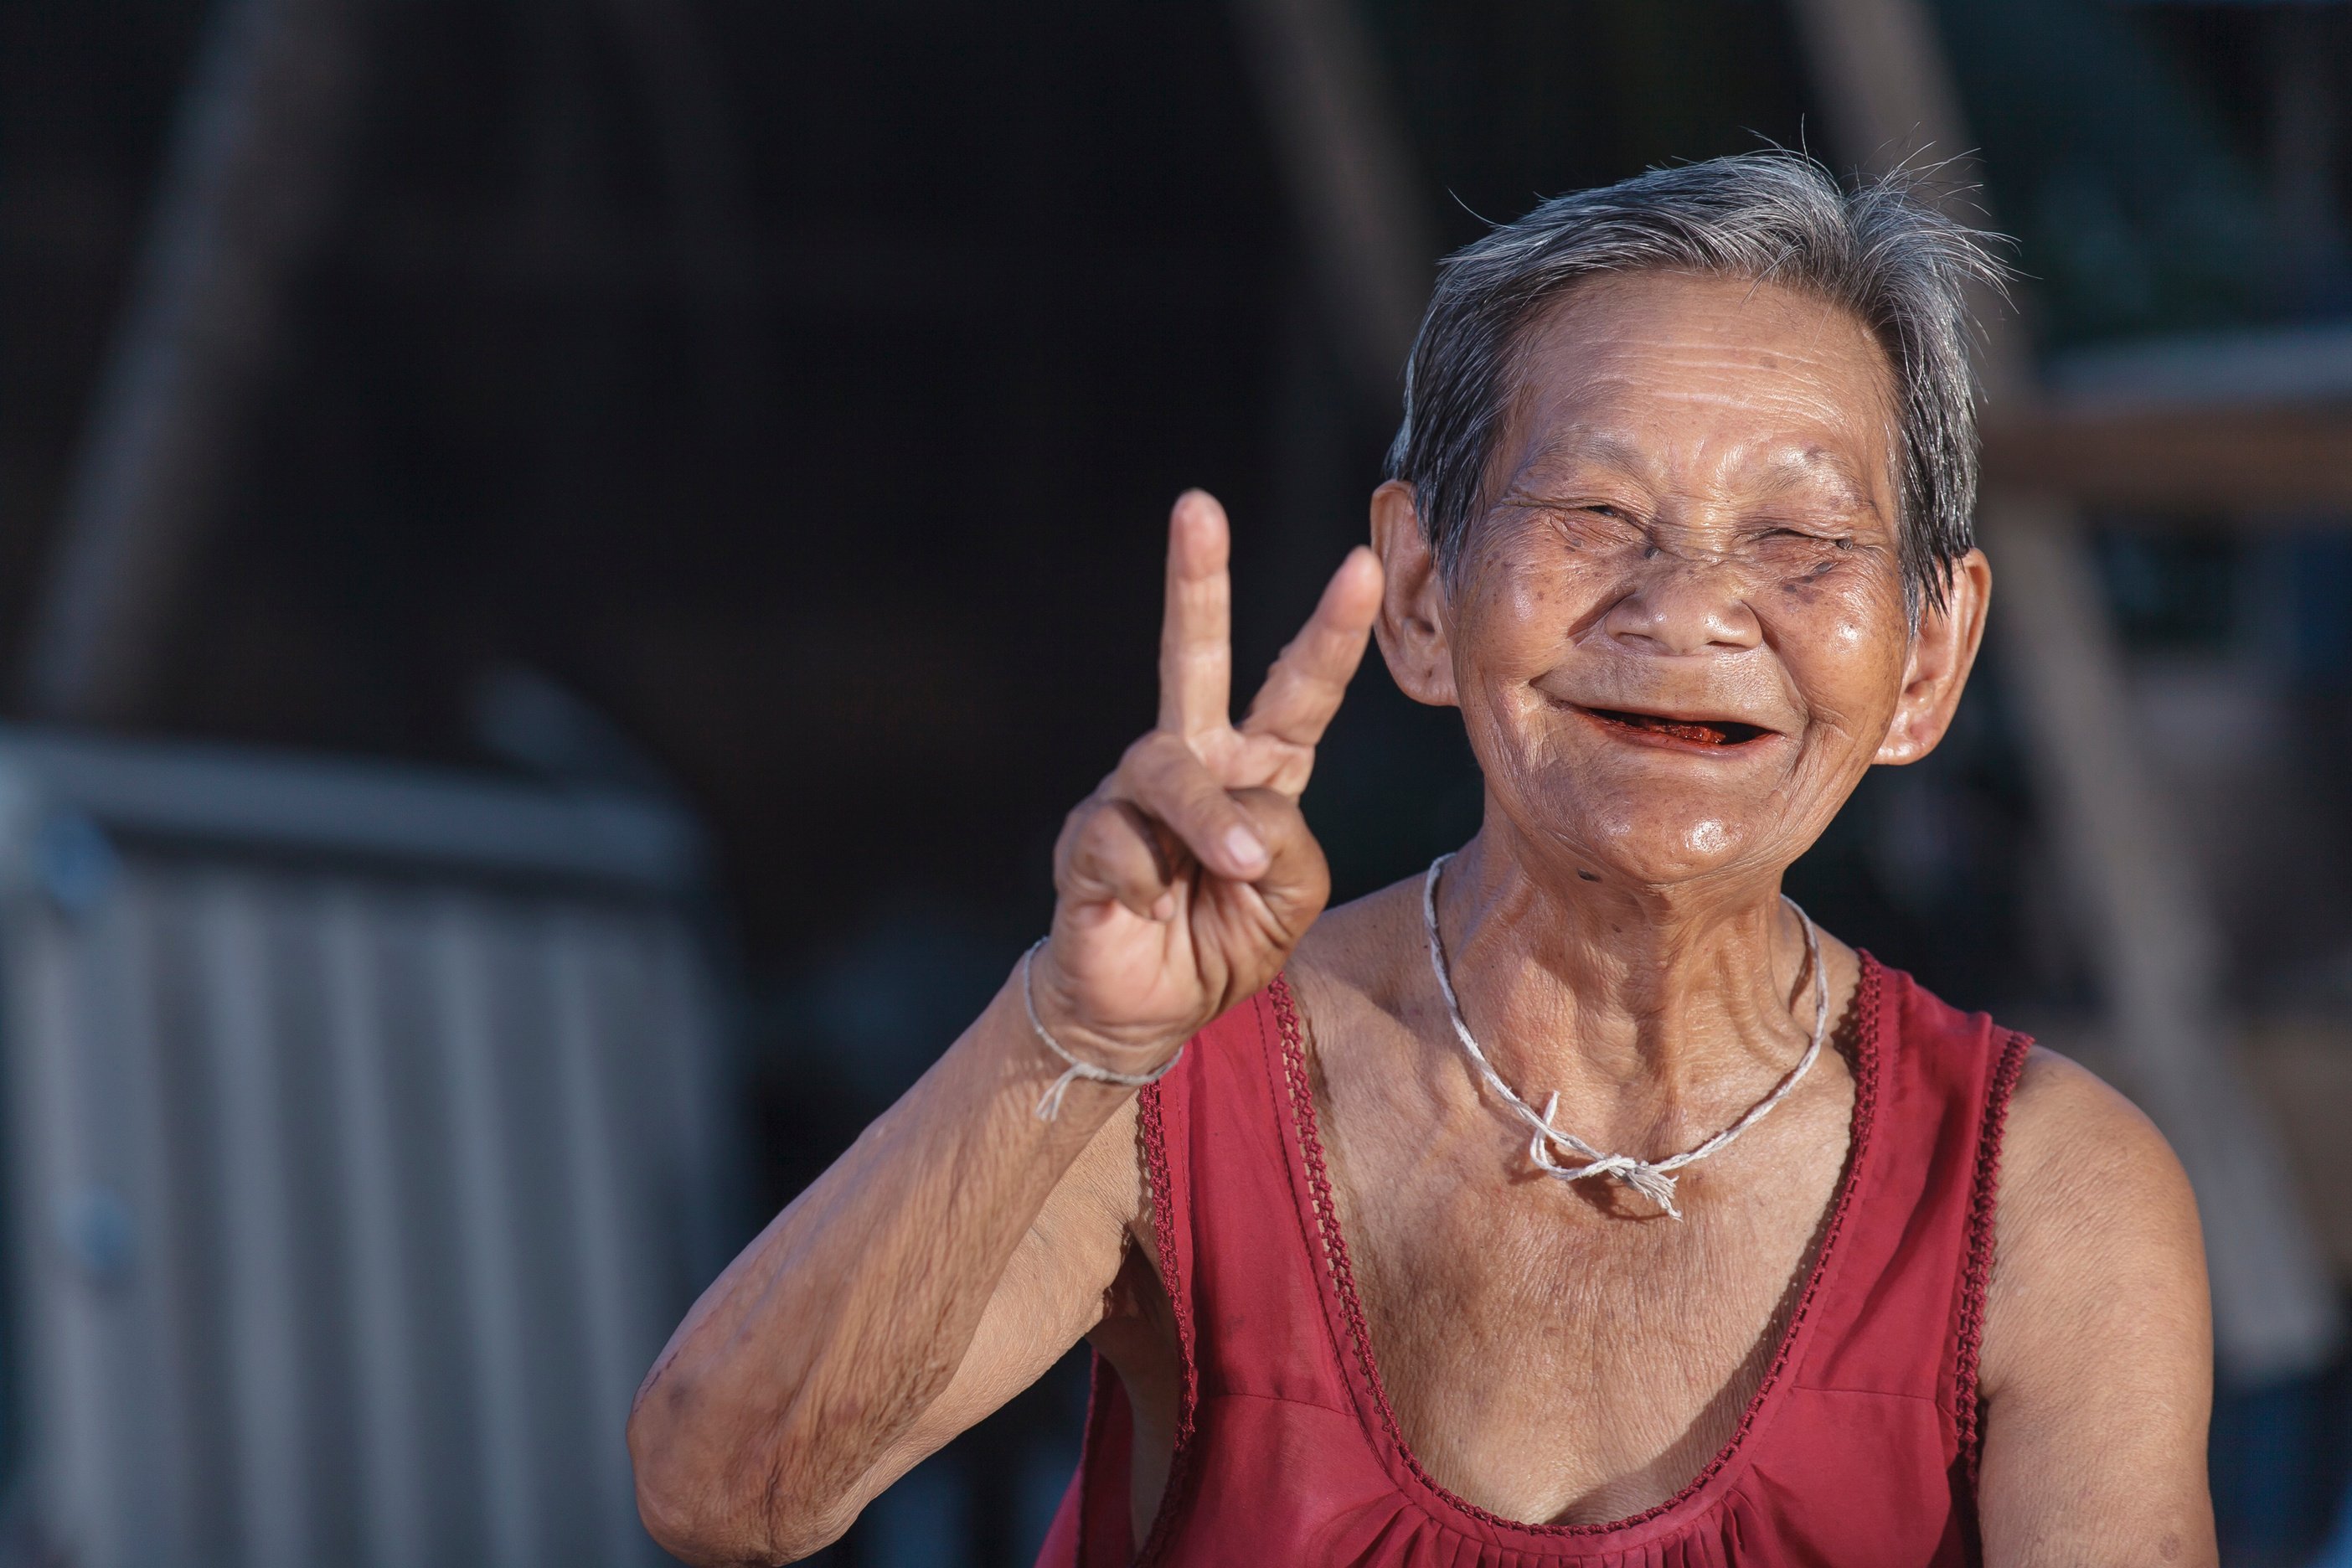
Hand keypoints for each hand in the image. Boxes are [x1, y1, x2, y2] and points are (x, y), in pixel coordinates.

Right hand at [1038, 490, 1383, 1063]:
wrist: (1144, 1011)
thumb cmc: (1223, 940)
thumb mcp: (1290, 898)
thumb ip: (1289, 845)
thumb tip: (1239, 812)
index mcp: (1259, 769)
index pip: (1300, 689)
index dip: (1330, 630)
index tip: (1362, 564)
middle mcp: (1193, 761)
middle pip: (1192, 656)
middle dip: (1195, 579)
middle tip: (1197, 505)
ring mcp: (1132, 795)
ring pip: (1171, 770)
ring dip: (1208, 823)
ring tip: (1234, 870)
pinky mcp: (1085, 838)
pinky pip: (1121, 841)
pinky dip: (1148, 884)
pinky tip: (1150, 909)